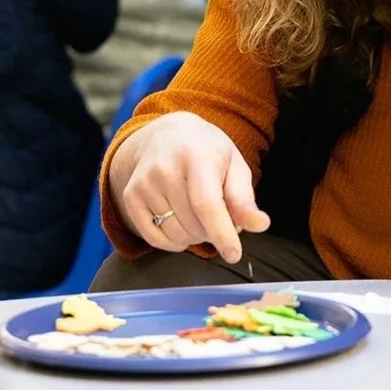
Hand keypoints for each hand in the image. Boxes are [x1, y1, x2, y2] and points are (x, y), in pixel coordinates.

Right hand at [110, 111, 270, 262]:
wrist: (166, 135)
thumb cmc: (207, 153)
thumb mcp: (234, 166)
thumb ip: (244, 199)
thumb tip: (260, 225)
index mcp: (197, 156)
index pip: (207, 204)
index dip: (221, 232)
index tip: (233, 254)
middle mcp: (165, 168)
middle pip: (193, 225)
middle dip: (212, 232)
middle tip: (216, 213)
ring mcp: (144, 183)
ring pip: (175, 235)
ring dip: (193, 236)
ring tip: (197, 213)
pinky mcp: (131, 197)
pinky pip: (154, 239)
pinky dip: (172, 241)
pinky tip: (179, 221)